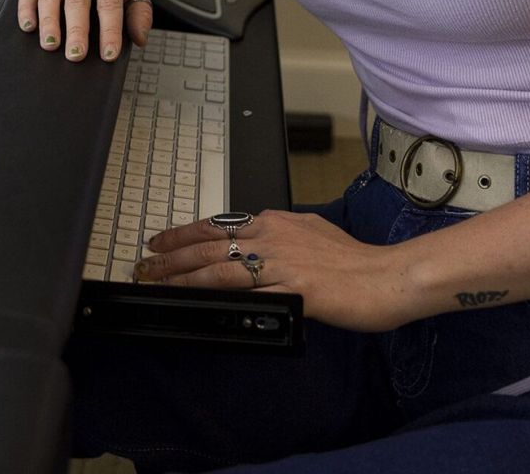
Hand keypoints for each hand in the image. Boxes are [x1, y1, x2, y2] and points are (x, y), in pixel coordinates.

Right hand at [16, 0, 153, 62]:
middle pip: (78, 0)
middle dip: (76, 29)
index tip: (109, 54)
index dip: (110, 30)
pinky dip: (26, 8)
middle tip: (76, 54)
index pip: (110, 3)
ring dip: (49, 21)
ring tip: (50, 44)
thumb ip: (140, 10)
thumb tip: (139, 38)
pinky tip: (28, 26)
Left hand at [132, 209, 420, 332]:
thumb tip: (253, 243)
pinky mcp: (293, 289)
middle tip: (143, 264)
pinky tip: (199, 306)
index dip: (183, 235)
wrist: (386, 276)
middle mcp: (272, 237)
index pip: (217, 226)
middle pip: (209, 245)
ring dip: (182, 277)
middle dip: (171, 256)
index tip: (158, 242)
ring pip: (219, 268)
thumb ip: (279, 238)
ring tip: (157, 283)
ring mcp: (281, 263)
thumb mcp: (311, 233)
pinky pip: (248, 296)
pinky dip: (218, 300)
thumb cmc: (354, 260)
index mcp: (275, 222)